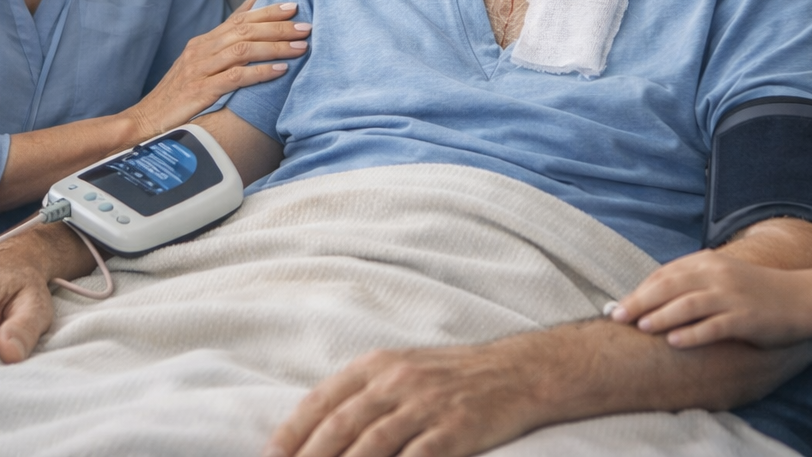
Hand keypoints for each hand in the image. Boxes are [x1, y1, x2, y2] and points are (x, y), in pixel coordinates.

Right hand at [131, 0, 310, 130]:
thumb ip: (225, 53)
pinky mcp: (200, 90)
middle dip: (278, 25)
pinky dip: (260, 72)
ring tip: (301, 46)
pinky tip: (280, 71)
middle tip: (306, 24)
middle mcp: (202, 49)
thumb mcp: (201, 69)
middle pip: (245, 29)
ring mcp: (200, 68)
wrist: (146, 121)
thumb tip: (255, 43)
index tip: (293, 4)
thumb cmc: (179, 97)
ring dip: (275, 46)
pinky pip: (235, 76)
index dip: (266, 9)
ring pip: (243, 48)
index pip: (239, 17)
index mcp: (203, 42)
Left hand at [265, 341, 546, 456]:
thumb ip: (364, 393)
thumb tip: (318, 429)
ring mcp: (426, 405)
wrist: (518, 371)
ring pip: (371, 445)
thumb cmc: (454, 376)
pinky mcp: (455, 429)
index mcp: (378, 365)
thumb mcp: (404, 368)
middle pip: (340, 426)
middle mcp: (397, 381)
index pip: (322, 400)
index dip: (293, 432)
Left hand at [608, 250, 811, 349]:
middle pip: (670, 286)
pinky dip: (693, 334)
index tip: (619, 304)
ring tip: (641, 327)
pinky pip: (714, 326)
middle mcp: (717, 275)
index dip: (640, 289)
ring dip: (662, 315)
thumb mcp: (724, 277)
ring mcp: (732, 296)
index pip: (665, 274)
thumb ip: (694, 282)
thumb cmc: (758, 292)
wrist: (803, 299)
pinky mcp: (746, 318)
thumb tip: (656, 297)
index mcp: (708, 262)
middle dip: (640, 301)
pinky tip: (675, 342)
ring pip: (688, 304)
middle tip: (617, 316)